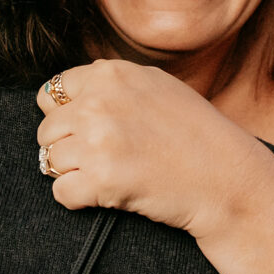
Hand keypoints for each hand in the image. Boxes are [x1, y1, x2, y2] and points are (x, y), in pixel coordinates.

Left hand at [37, 59, 267, 239]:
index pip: (51, 93)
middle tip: (101, 160)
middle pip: (46, 130)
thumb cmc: (196, 134)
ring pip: (50, 161)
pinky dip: (78, 199)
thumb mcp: (155, 85)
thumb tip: (67, 94)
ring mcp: (98, 139)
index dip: (65, 116)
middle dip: (67, 147)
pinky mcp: (101, 178)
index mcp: (110, 74)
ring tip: (107, 177)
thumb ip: (111, 83)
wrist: (227, 178)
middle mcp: (99, 101)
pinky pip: (61, 192)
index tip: (87, 132)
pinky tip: (106, 194)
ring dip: (73, 174)